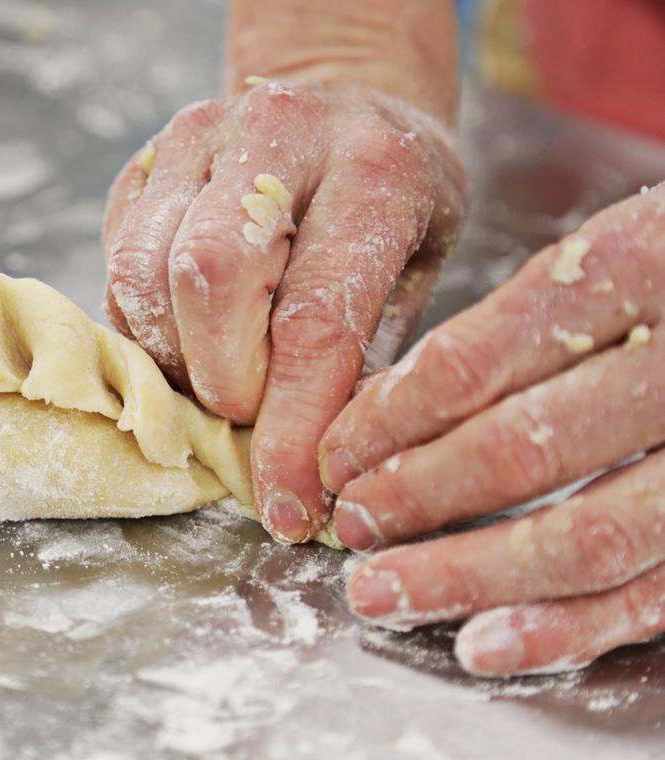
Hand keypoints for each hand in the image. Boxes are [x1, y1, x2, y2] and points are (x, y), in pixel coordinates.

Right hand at [101, 80, 464, 542]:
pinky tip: (188, 337)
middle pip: (208, 280)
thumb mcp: (419, 269)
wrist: (345, 100)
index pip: (315, 319)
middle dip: (222, 380)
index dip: (292, 430)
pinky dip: (145, 328)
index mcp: (372, 172)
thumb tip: (319, 466)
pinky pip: (117, 266)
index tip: (289, 506)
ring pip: (145, 273)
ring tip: (218, 374)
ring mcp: (198, 137)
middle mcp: (278, 135)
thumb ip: (369, 358)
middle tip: (249, 414)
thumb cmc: (393, 202)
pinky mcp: (146, 163)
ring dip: (173, 357)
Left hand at [321, 186, 664, 676]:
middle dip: (417, 495)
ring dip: (466, 574)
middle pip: (524, 448)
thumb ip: (513, 323)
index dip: (393, 416)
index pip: (481, 357)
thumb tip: (384, 405)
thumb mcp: (616, 253)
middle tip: (351, 522)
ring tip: (381, 594)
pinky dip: (563, 630)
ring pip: (587, 537)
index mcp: (642, 263)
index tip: (337, 454)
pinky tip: (483, 644)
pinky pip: (652, 596)